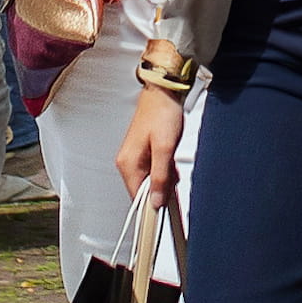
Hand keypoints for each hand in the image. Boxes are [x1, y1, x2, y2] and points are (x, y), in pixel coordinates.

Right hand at [117, 82, 187, 206]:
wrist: (163, 91)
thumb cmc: (162, 113)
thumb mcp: (165, 148)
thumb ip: (160, 176)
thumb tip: (156, 201)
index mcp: (128, 163)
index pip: (137, 198)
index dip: (152, 206)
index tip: (165, 211)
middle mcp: (127, 162)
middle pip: (144, 191)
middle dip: (161, 189)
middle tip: (174, 178)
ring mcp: (134, 158)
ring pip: (150, 181)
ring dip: (164, 178)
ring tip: (173, 163)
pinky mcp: (142, 153)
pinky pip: (153, 171)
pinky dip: (164, 171)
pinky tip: (171, 161)